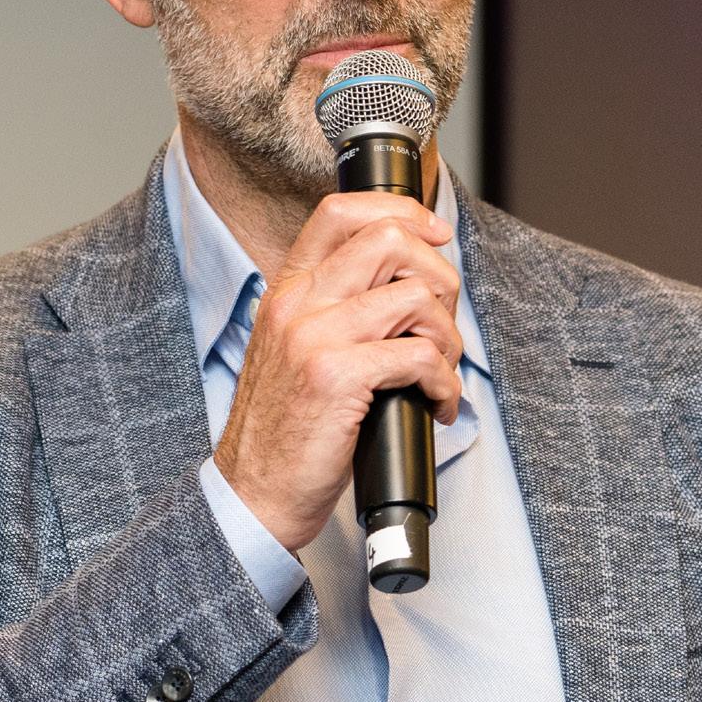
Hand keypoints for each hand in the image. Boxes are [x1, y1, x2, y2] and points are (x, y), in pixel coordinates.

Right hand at [214, 192, 462, 551]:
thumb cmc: (285, 428)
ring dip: (447, 337)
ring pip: (415, 296)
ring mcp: (314, 337)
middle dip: (439, 276)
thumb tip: (409, 284)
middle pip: (389, 240)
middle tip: (444, 321)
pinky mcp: (336, 378)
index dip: (401, 210)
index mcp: (288, 290)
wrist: (253, 491)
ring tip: (440, 371)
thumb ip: (336, 308)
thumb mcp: (296, 349)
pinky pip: (418, 356)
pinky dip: (444, 382)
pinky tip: (436, 403)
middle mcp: (298, 303)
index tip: (434, 234)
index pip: (342, 211)